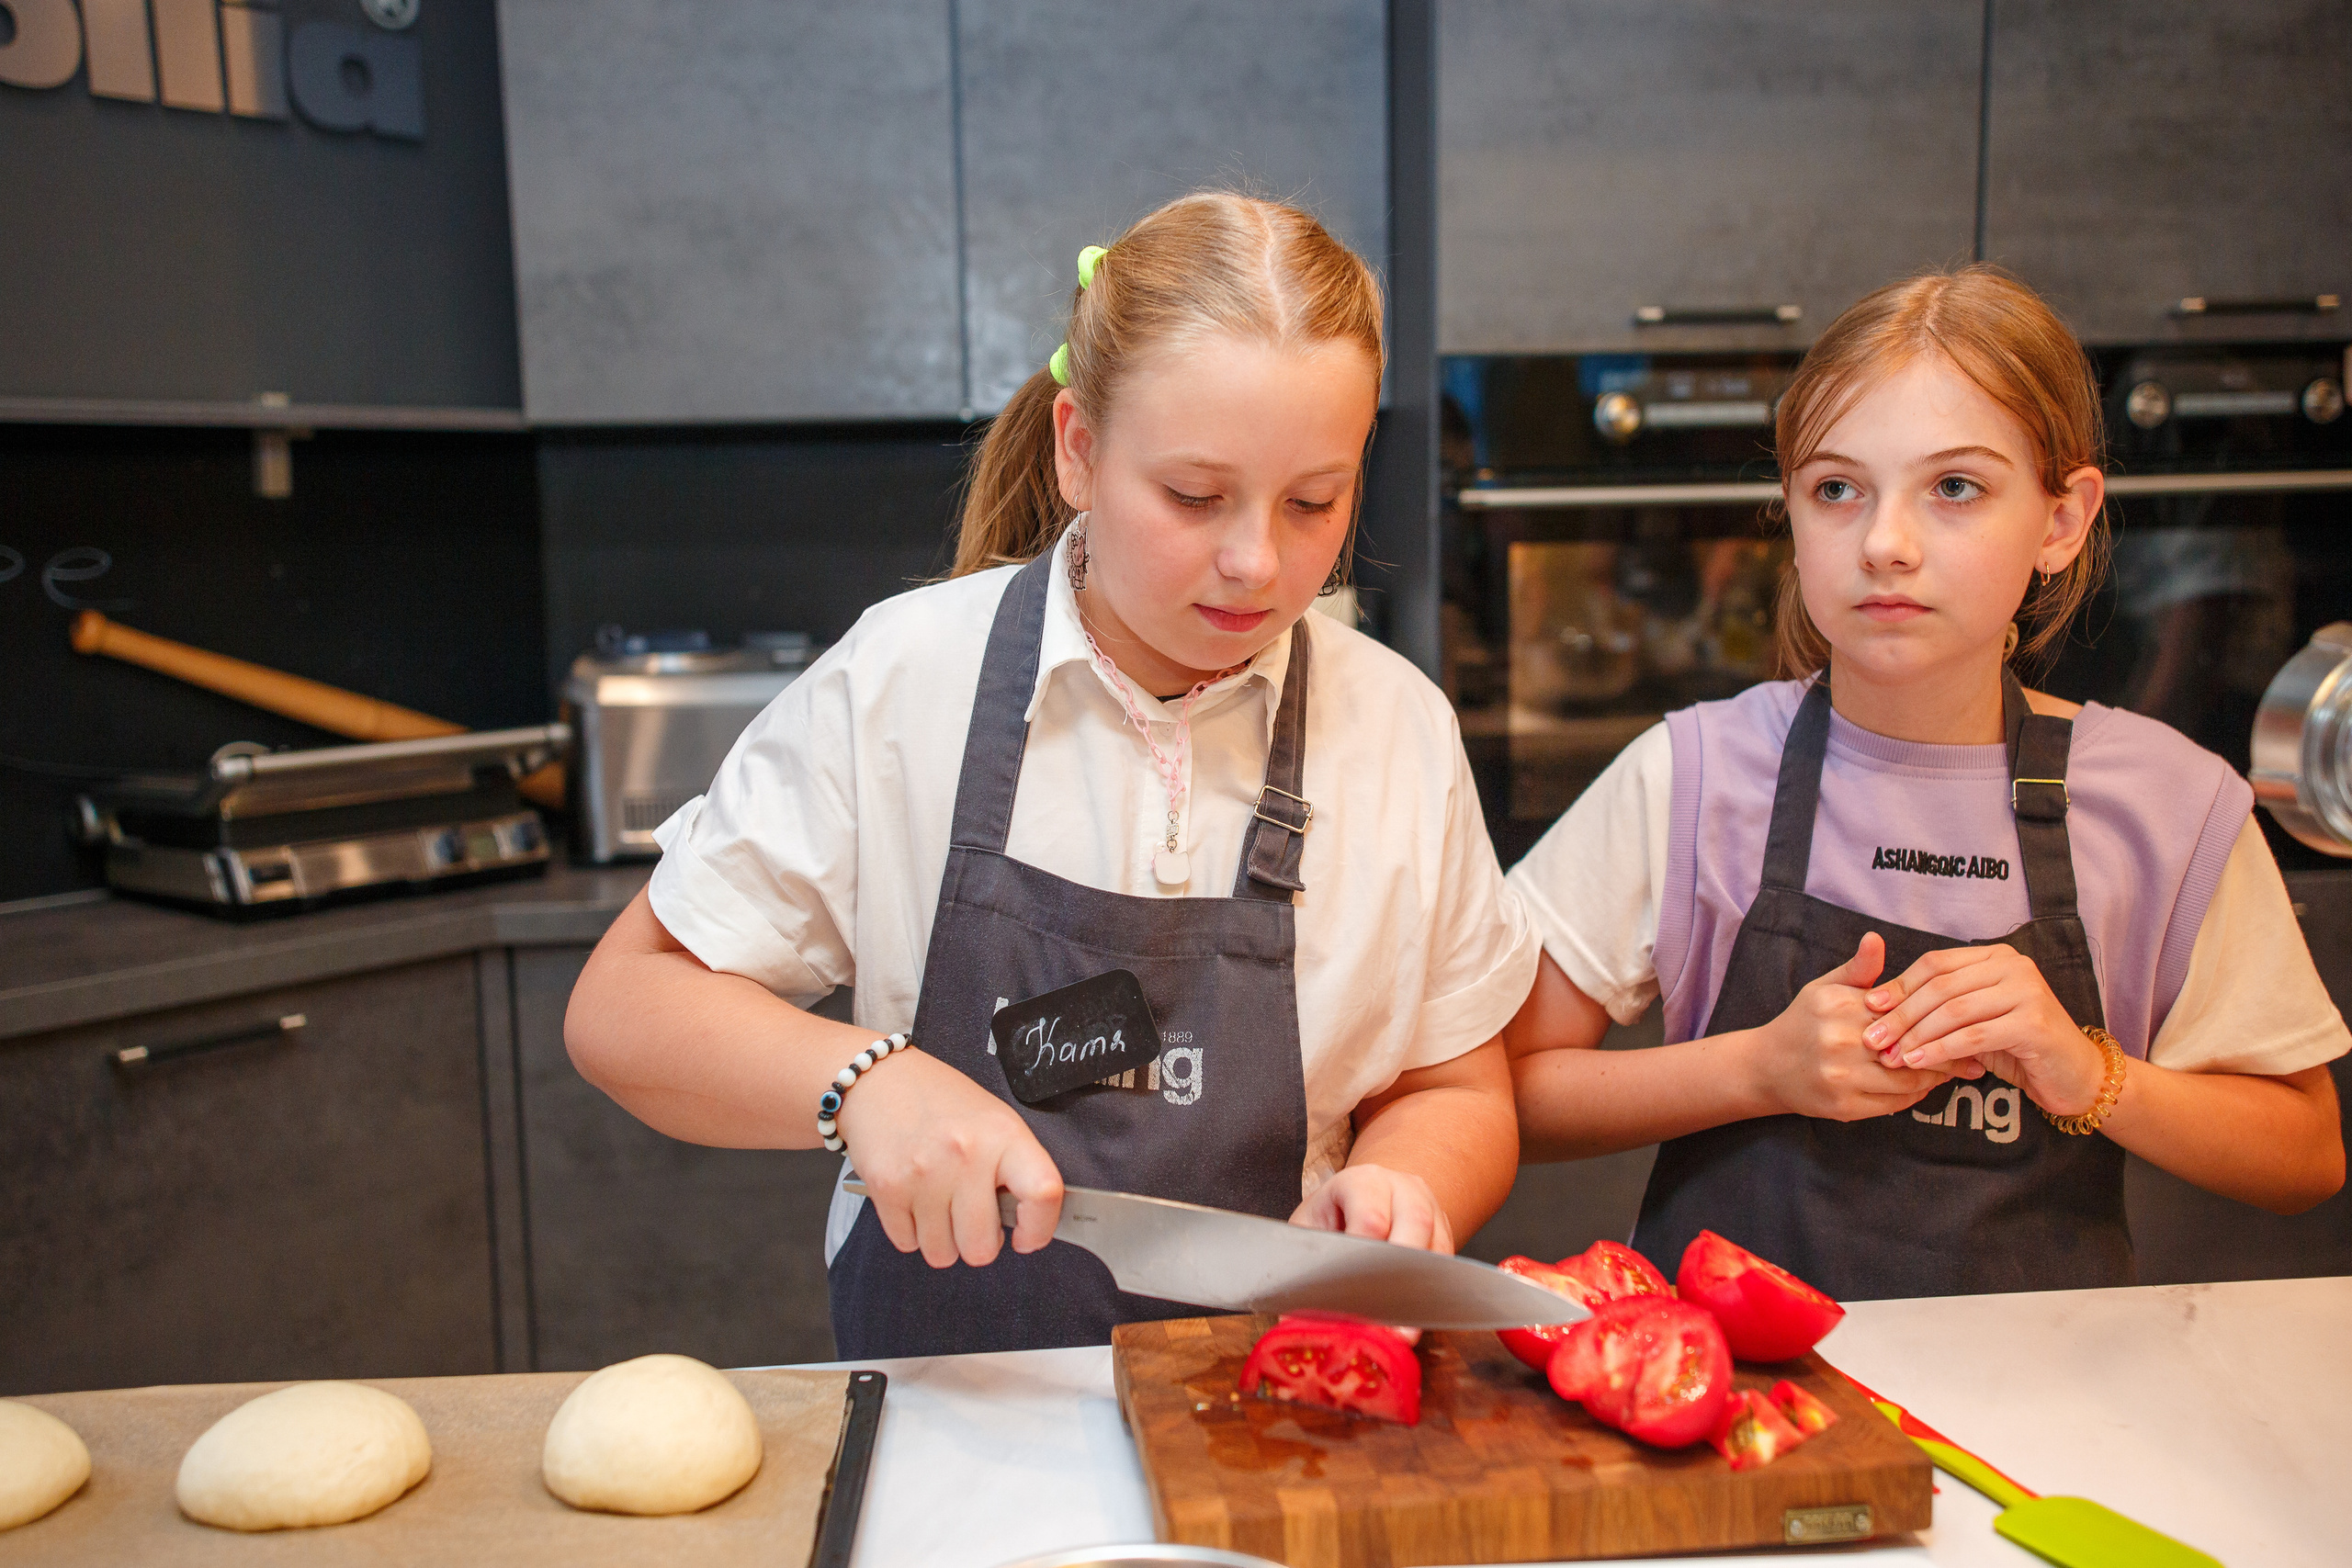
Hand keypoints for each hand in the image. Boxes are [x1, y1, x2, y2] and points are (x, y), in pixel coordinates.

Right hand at [834, 1049, 1063, 1268]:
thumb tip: (1025, 1224)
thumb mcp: (993, 1120)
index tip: (1026, 1236)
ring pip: (942, 1254)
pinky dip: (912, 1232)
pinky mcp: (887, 1187)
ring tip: (940, 1204)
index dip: (1040, 1228)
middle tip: (971, 1217)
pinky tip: (914, 1199)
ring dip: (943, 1240)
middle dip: (978, 1242)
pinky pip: (907, 1243)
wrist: (879, 1079)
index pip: (1043, 1193)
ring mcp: (924, 1174)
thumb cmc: (942, 1103)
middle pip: (982, 1248)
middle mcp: (966, 1155)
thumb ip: (1014, 1169)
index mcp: (1003, 1134)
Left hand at [1291, 1163, 1450, 1344]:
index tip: (1354, 1293)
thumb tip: (1290, 1320)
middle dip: (1401, 1276)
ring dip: (1420, 1294)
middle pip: (1415, 1226)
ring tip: (1402, 1334)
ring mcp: (1431, 1209)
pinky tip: (1414, 1325)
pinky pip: (1446, 1268)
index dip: (1364, 1255)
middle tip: (1384, 1320)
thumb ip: (1302, 1264)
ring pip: (1436, 1249)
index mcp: (1364, 1181)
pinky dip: (1431, 1298)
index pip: (1371, 1216)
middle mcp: (1403, 1189)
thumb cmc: (1333, 1215)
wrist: (1371, 1193)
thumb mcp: (1310, 1228)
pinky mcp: (1444, 1235)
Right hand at [1744, 932, 1952, 1120]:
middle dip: (1947, 1052)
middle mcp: (1841, 1041)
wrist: (1766, 1066)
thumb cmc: (1804, 1022)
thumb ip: (1859, 968)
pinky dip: (1915, 1096)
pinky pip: (1894, 1104)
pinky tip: (1925, 1087)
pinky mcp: (1844, 1106)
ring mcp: (1842, 1076)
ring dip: (1936, 1077)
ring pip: (1908, 1080)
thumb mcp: (1826, 987)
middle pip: (1912, 1047)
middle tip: (1974, 1055)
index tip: (1966, 1022)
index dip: (1939, 1020)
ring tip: (1956, 1071)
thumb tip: (1876, 938)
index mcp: (1842, 1006)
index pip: (1906, 1013)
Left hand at [1862, 944, 2106, 1115]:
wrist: (2074, 1076)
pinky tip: (1919, 1063)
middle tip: (1873, 1038)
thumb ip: (1939, 1008)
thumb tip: (1880, 1007)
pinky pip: (1973, 1035)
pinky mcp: (2034, 1023)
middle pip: (1940, 986)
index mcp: (1995, 957)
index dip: (1900, 984)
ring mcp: (2027, 992)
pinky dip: (1940, 1050)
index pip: (1935, 964)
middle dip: (1901, 1014)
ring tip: (1892, 1056)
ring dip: (1917, 1035)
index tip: (1870, 1006)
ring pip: (1954, 1011)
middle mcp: (2014, 966)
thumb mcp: (1974, 1020)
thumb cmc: (2018, 1047)